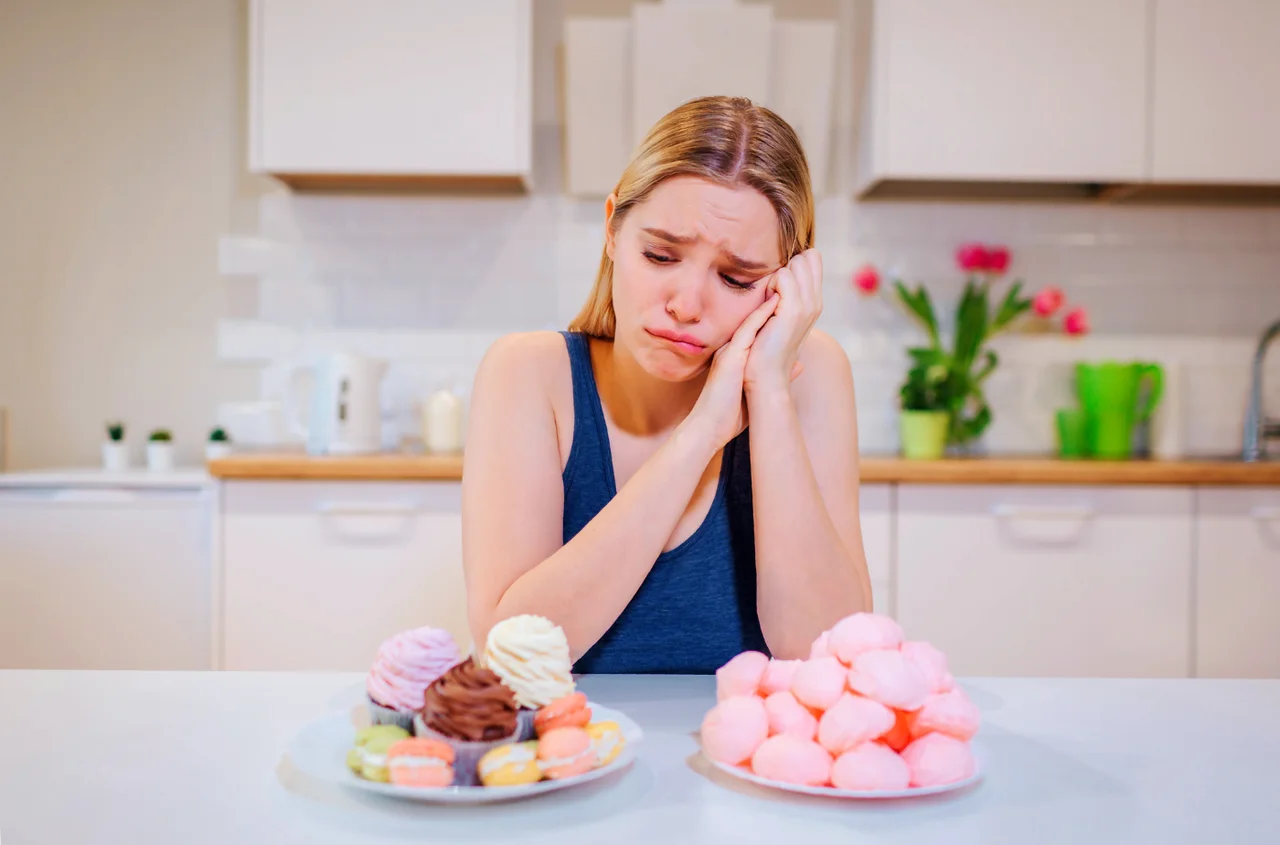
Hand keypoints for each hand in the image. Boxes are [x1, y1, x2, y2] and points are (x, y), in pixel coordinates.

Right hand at [683, 292, 779, 449]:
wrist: (707, 429)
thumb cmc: (727, 416)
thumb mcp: (755, 393)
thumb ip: (775, 376)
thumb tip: (798, 365)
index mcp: (737, 356)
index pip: (758, 329)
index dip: (773, 312)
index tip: (790, 298)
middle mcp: (733, 349)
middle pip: (755, 319)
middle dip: (772, 299)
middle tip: (789, 282)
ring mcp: (730, 352)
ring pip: (751, 320)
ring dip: (768, 301)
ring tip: (785, 283)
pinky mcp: (730, 357)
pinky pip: (747, 331)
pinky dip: (760, 315)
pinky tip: (775, 301)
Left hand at [744, 249, 823, 395]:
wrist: (766, 377)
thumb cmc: (763, 349)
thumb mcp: (776, 317)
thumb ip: (782, 295)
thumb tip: (777, 272)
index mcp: (813, 302)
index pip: (813, 259)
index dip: (792, 264)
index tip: (776, 287)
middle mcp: (815, 302)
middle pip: (809, 257)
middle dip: (785, 267)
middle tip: (771, 294)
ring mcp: (807, 306)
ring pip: (797, 264)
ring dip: (776, 276)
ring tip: (768, 302)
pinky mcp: (794, 311)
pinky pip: (784, 276)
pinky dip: (770, 284)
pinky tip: (765, 305)